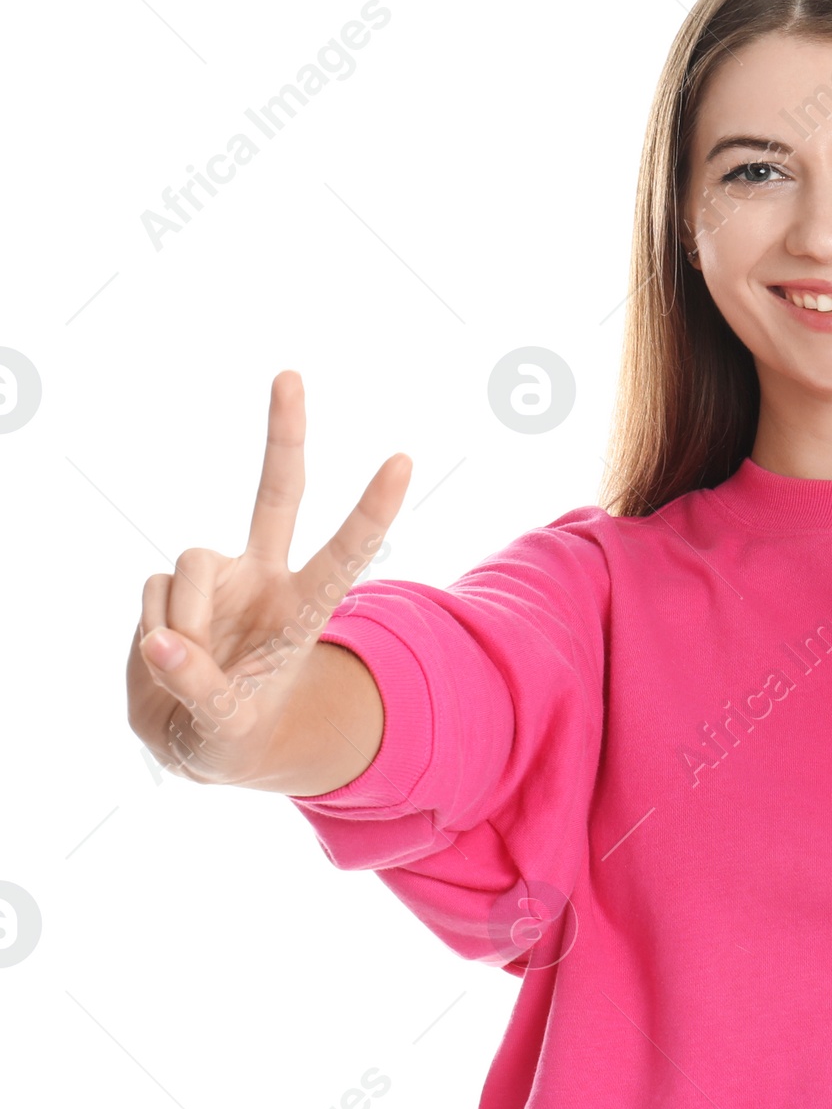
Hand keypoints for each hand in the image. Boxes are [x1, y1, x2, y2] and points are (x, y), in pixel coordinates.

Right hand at [126, 369, 410, 785]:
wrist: (202, 736)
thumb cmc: (235, 731)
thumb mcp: (227, 730)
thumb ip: (201, 689)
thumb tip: (161, 641)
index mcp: (304, 609)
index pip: (347, 551)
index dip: (372, 509)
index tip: (402, 460)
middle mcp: (265, 578)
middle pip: (276, 493)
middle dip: (283, 433)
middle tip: (290, 372)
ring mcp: (218, 576)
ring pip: (186, 568)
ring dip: (181, 623)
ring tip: (191, 670)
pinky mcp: (171, 584)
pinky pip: (151, 594)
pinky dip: (152, 634)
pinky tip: (167, 656)